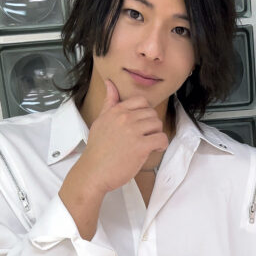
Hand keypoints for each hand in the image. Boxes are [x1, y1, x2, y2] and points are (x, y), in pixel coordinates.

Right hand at [74, 80, 168, 195]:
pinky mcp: (141, 146)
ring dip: (157, 134)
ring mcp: (133, 132)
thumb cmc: (97, 150)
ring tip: (150, 143)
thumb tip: (110, 83)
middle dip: (152, 125)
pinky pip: (161, 138)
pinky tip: (154, 149)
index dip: (145, 113)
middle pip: (152, 113)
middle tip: (146, 136)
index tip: (142, 124)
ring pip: (158, 124)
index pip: (142, 101)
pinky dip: (161, 144)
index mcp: (116, 111)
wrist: (94, 172)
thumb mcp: (100, 121)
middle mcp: (125, 118)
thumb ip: (109, 102)